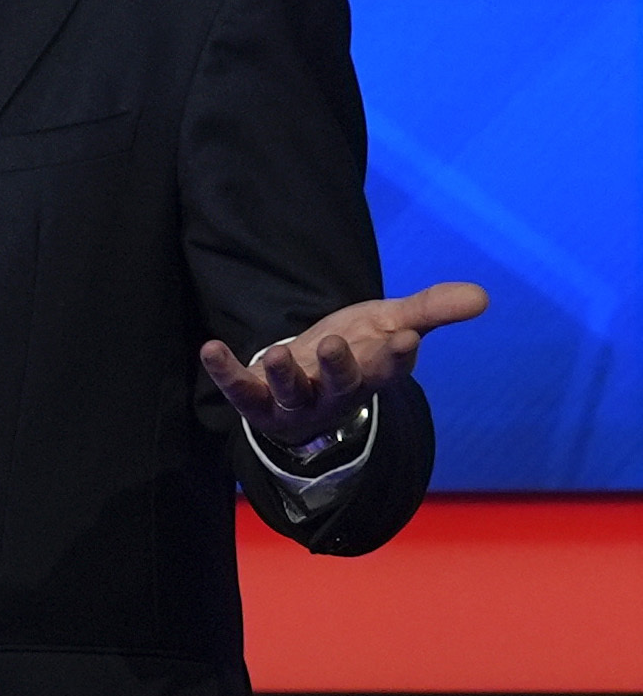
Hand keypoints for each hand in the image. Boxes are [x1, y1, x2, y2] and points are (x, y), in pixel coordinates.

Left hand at [198, 282, 486, 458]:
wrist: (307, 377)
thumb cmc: (357, 347)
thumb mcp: (393, 322)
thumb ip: (432, 309)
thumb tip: (482, 296)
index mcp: (373, 373)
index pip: (390, 368)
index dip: (397, 356)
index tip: (405, 337)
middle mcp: (335, 392)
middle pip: (343, 385)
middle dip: (341, 367)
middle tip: (335, 344)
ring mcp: (295, 399)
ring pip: (293, 393)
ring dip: (286, 375)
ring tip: (281, 352)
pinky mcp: (256, 400)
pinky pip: (240, 389)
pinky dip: (226, 371)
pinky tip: (211, 348)